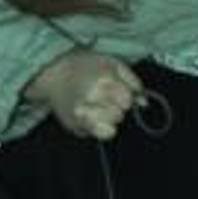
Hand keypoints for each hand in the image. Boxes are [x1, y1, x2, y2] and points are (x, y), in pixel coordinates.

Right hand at [26, 50, 143, 139]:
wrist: (53, 73)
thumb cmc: (83, 65)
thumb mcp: (111, 62)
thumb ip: (132, 81)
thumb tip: (144, 102)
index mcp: (102, 82)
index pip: (127, 101)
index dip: (124, 95)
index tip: (115, 89)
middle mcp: (91, 101)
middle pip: (119, 116)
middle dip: (116, 107)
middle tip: (104, 97)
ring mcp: (81, 117)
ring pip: (111, 130)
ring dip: (108, 119)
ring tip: (97, 106)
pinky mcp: (75, 128)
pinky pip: (97, 135)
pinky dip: (98, 127)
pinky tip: (91, 115)